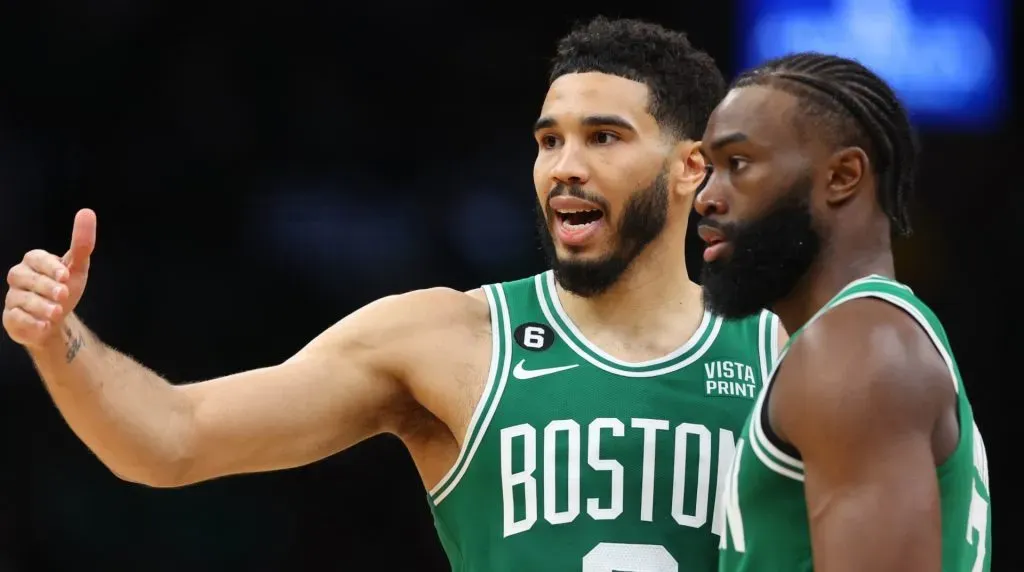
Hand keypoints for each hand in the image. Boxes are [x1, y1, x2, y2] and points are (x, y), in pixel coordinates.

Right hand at [3, 208, 96, 347]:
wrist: (55, 320)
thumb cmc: (64, 287)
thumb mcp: (77, 267)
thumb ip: (82, 244)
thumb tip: (87, 212)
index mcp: (34, 262)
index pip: (37, 259)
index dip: (50, 267)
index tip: (65, 275)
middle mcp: (19, 277)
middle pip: (26, 278)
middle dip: (46, 286)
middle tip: (63, 295)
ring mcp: (13, 297)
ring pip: (20, 299)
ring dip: (40, 306)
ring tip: (57, 312)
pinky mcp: (11, 317)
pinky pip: (16, 318)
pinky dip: (31, 323)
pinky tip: (45, 326)